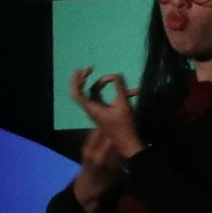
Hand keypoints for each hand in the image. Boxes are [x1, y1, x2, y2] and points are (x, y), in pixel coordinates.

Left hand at [68, 66, 142, 180]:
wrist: (129, 144)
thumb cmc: (125, 126)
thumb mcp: (124, 105)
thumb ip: (120, 88)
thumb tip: (116, 75)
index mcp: (92, 108)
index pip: (77, 93)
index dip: (76, 80)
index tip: (82, 70)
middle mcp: (92, 109)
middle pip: (84, 91)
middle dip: (86, 79)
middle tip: (90, 68)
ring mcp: (99, 111)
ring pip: (97, 93)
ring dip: (107, 85)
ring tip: (116, 78)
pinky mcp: (107, 113)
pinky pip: (108, 99)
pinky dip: (119, 94)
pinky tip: (136, 91)